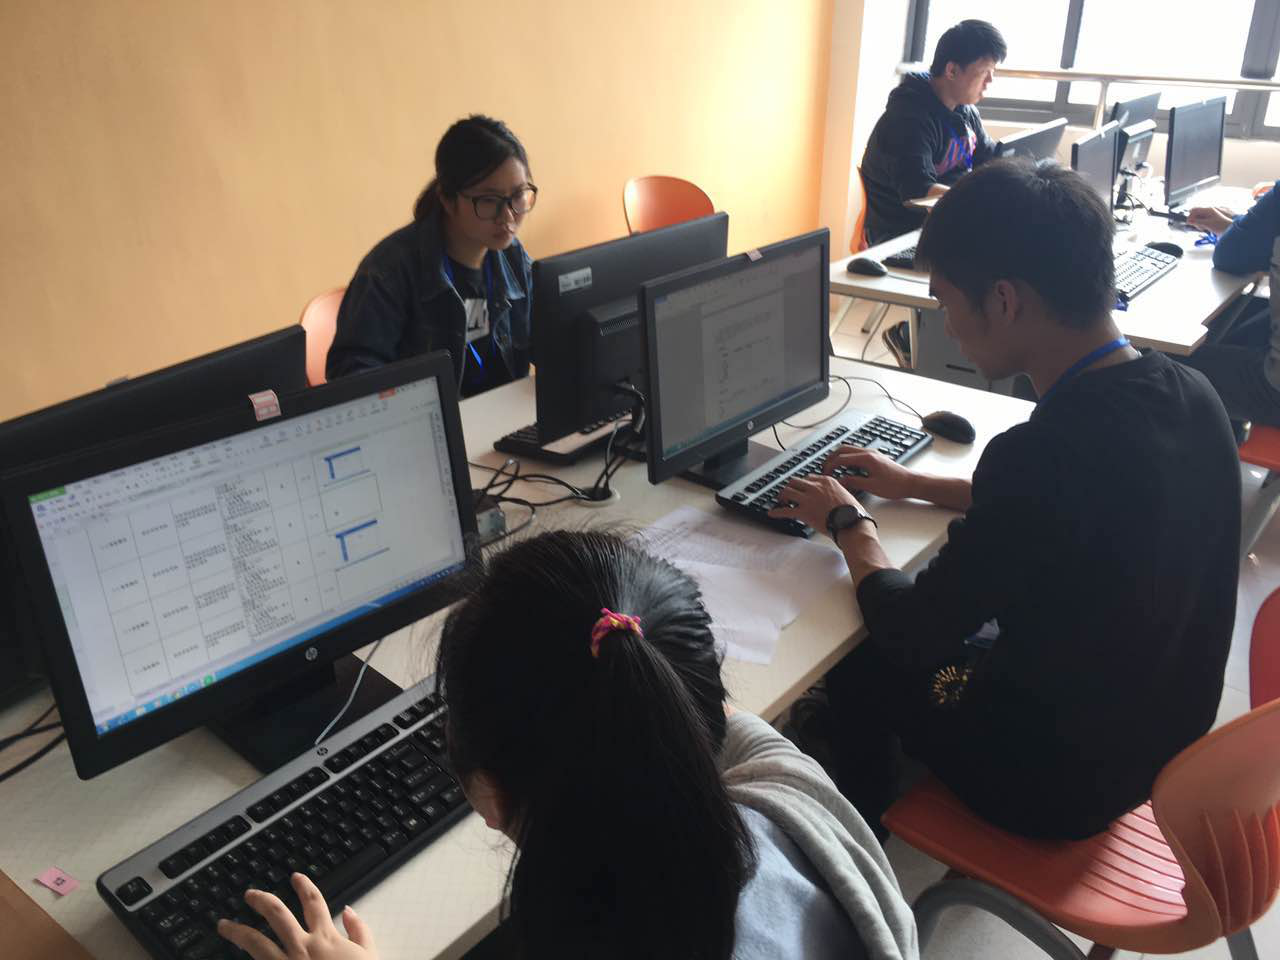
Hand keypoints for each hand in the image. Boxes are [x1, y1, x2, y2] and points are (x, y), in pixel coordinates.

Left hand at [218, 873, 377, 959]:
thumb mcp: (369, 953)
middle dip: (261, 900)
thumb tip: (349, 912)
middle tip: (250, 895)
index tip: (296, 877)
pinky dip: (246, 959)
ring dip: (237, 931)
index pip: (313, 902)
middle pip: (277, 914)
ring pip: (255, 941)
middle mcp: (302, 946)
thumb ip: (360, 930)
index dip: (304, 886)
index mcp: (326, 937)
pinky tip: (233, 957)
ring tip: (224, 925)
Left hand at [767, 475, 867, 536]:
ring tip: (780, 501)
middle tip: (788, 493)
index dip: (803, 484)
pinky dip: (777, 512)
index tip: (801, 489)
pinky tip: (772, 513)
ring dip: (782, 496)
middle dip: (790, 487)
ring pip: (787, 491)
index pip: (809, 477)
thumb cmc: (852, 512)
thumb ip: (835, 491)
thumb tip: (831, 495)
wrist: (852, 524)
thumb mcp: (846, 493)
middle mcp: (815, 487)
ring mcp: (808, 499)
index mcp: (826, 481)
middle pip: (795, 481)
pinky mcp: (804, 512)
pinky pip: (785, 510)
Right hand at [822, 447, 918, 500]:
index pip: (842, 458)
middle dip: (831, 457)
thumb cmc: (895, 485)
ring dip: (839, 456)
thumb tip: (840, 480)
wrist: (911, 483)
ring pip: (849, 449)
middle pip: (843, 449)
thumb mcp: (872, 486)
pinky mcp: (875, 457)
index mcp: (867, 458)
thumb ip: (854, 482)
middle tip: (825, 468)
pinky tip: (846, 468)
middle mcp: (868, 453)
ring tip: (832, 467)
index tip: (825, 474)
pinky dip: (847, 458)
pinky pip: (856, 453)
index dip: (831, 466)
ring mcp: (872, 454)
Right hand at [1186, 206, 1234, 234]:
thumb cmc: (1223, 226)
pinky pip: (1203, 221)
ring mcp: (1211, 215)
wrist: (1232, 230)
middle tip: (1199, 227)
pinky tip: (1207, 228)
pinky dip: (1203, 225)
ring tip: (1205, 228)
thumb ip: (1197, 222)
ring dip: (1199, 224)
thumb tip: (1189, 220)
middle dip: (1195, 221)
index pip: (1194, 210)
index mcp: (1208, 210)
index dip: (1190, 217)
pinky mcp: (1212, 220)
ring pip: (1199, 218)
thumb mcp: (1208, 224)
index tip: (1190, 223)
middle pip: (1196, 214)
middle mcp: (1209, 211)